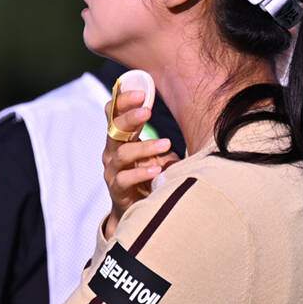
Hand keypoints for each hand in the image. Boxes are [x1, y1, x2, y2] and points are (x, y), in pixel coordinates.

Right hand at [102, 90, 178, 238]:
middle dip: (130, 118)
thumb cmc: (150, 174)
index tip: (141, 93)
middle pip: (114, 129)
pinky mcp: (117, 189)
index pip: (114, 112)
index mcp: (121, 137)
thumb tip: (190, 124)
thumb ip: (163, 141)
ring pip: (122, 154)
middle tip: (147, 111)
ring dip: (144, 147)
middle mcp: (112, 151)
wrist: (138, 209)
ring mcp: (113, 170)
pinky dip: (141, 173)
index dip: (123, 100)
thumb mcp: (157, 154)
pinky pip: (125, 179)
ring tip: (166, 144)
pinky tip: (156, 170)